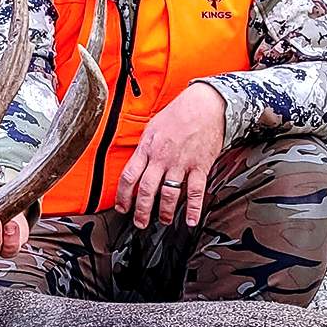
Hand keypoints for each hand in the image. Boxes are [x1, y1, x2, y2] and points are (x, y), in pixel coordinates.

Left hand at [116, 82, 226, 227]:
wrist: (205, 104)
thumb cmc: (179, 113)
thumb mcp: (153, 127)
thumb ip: (145, 148)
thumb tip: (137, 165)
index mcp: (147, 147)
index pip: (129, 176)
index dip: (123, 195)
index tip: (122, 207)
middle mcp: (162, 157)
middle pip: (146, 190)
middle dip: (141, 210)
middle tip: (140, 223)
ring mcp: (181, 163)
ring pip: (169, 193)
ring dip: (165, 212)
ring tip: (164, 221)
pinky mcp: (200, 166)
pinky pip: (195, 191)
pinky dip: (193, 208)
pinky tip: (191, 220)